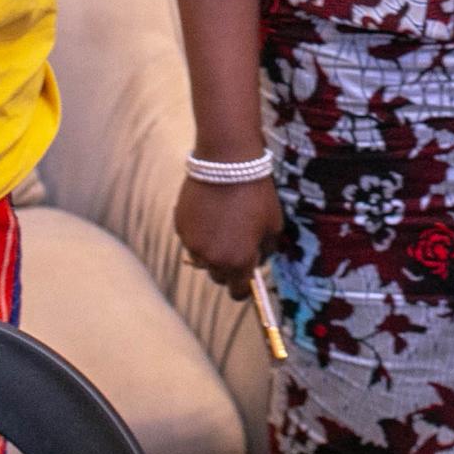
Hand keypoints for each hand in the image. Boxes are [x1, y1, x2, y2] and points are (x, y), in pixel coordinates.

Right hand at [175, 174, 284, 295]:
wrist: (226, 162)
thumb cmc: (256, 193)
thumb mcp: (274, 224)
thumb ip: (266, 250)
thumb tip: (258, 259)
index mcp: (237, 262)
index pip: (238, 292)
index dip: (244, 286)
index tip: (247, 277)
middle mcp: (212, 258)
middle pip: (219, 277)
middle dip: (228, 267)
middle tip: (238, 245)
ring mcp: (192, 243)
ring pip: (202, 259)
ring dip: (211, 251)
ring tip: (223, 226)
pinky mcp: (180, 227)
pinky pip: (191, 240)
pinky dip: (199, 233)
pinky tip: (210, 213)